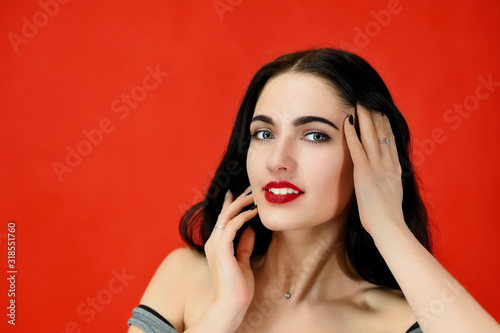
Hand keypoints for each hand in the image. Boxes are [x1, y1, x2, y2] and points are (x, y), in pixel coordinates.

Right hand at [203, 189, 257, 317]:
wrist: (231, 305)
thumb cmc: (237, 288)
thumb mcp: (243, 262)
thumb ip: (244, 246)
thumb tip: (250, 230)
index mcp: (216, 246)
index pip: (222, 220)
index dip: (230, 205)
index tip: (238, 193)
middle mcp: (213, 243)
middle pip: (224, 214)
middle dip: (237, 199)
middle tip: (251, 189)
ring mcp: (215, 245)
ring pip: (226, 216)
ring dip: (241, 204)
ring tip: (255, 197)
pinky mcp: (222, 249)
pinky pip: (231, 226)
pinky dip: (243, 217)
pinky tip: (254, 212)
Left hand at [343, 105, 405, 236]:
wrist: (390, 227)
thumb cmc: (388, 217)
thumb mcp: (391, 195)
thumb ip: (387, 184)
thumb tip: (382, 181)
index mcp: (395, 169)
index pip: (390, 140)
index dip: (384, 124)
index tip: (380, 112)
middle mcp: (388, 163)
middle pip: (382, 133)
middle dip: (375, 115)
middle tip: (368, 100)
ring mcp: (377, 167)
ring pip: (371, 136)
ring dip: (364, 118)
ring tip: (359, 103)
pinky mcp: (364, 173)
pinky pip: (357, 148)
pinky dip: (352, 133)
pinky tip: (347, 121)